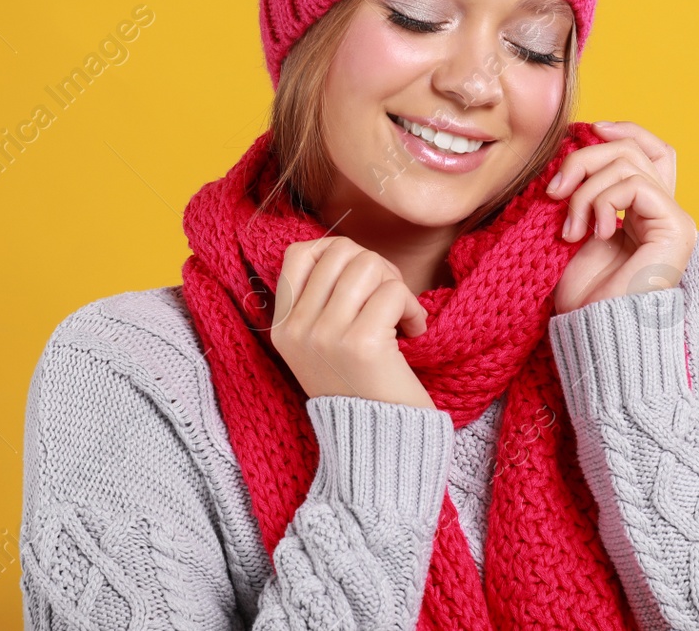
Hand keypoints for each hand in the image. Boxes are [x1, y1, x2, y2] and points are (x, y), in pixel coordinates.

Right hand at [271, 236, 435, 409]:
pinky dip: (413, 309)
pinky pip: (393, 292)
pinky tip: (415, 333)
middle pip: (341, 251)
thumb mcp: (320, 346)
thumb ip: (321, 301)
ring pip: (368, 264)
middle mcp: (297, 329)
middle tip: (390, 300)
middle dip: (376, 267)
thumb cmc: (361, 389)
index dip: (339, 254)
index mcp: (283, 327)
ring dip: (396, 285)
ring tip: (402, 317)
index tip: (362, 284)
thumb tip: (347, 250)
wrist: (378, 447)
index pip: (299, 253)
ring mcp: (325, 335)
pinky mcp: (361, 344)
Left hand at [547, 121, 697, 316]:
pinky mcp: (676, 228)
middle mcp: (666, 212)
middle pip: (634, 149)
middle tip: (555, 192)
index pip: (652, 149)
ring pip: (629, 162)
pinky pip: (636, 185)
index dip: (624, 129)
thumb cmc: (581, 293)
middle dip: (585, 159)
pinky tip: (592, 233)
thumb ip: (584, 189)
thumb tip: (572, 147)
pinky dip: (603, 201)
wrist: (591, 332)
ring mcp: (674, 220)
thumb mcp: (575, 227)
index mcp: (644, 211)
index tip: (588, 128)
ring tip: (571, 228)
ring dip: (586, 190)